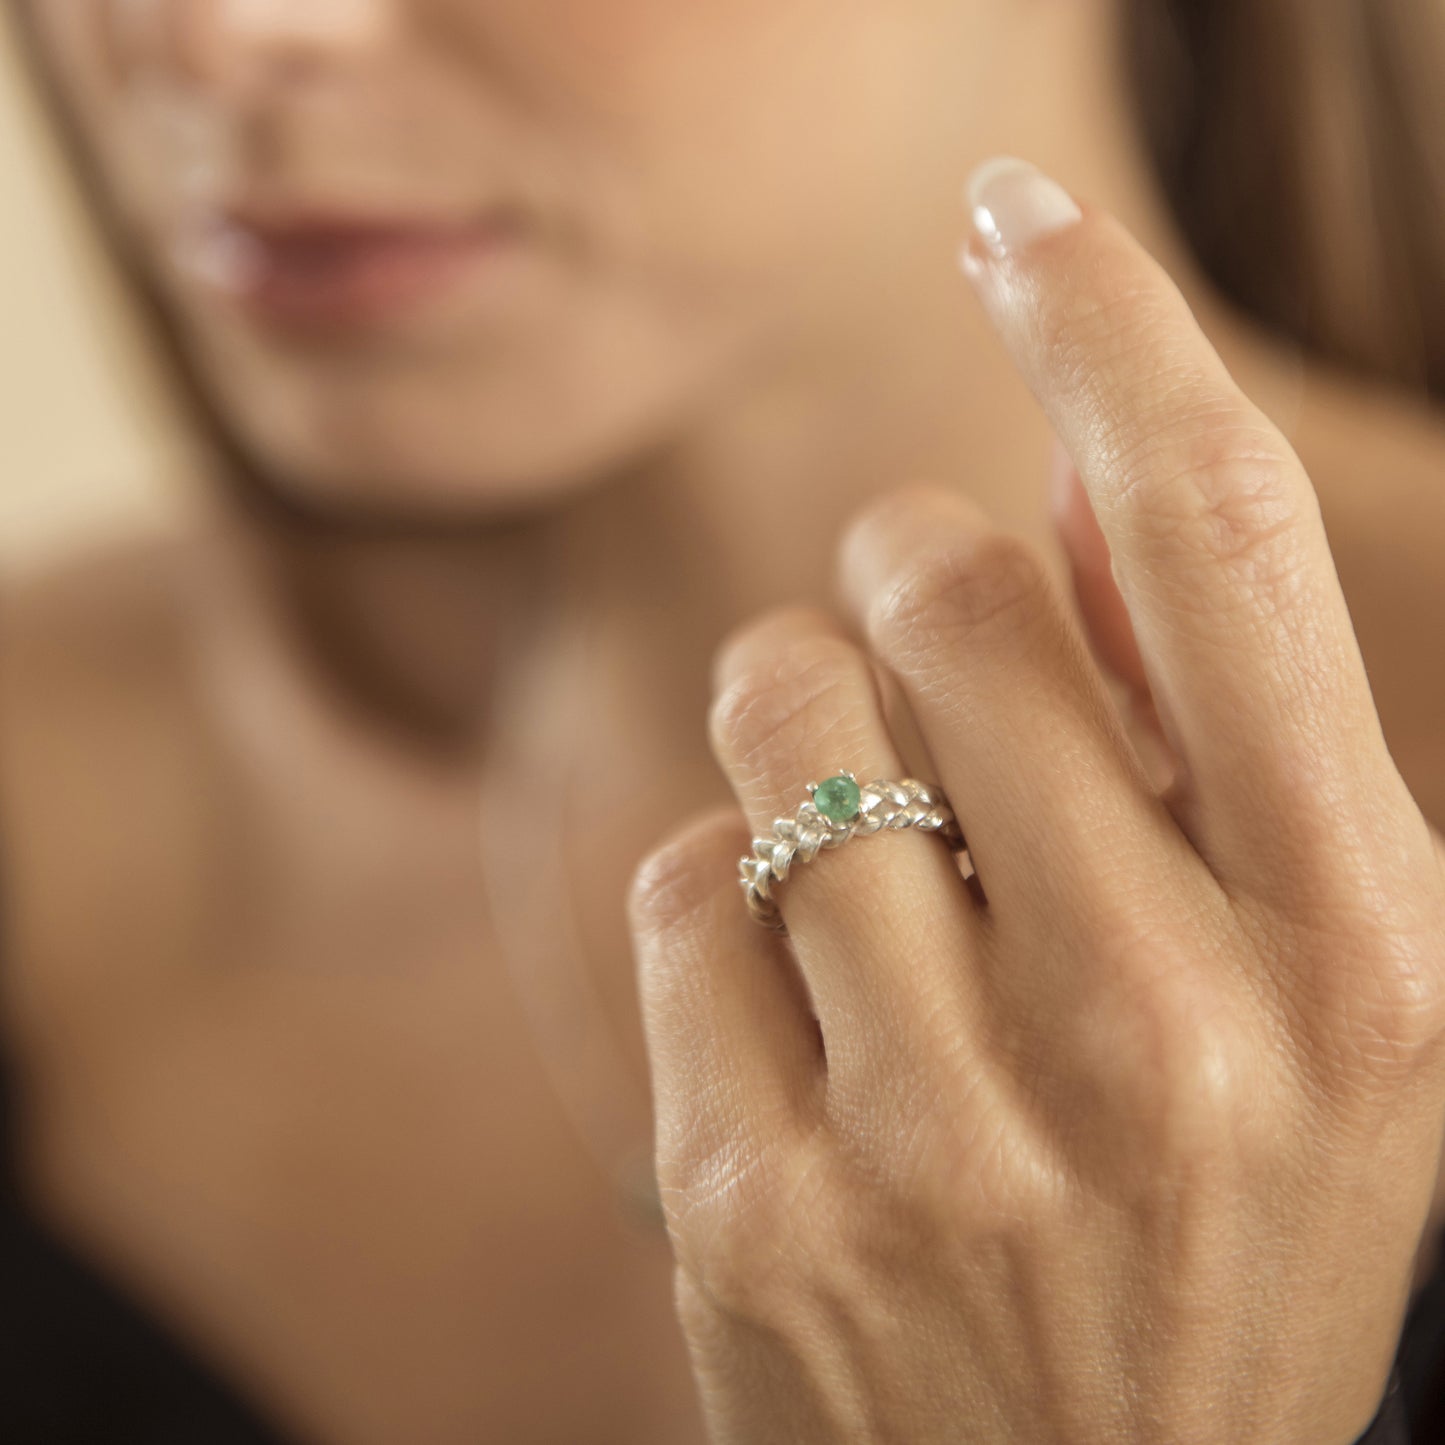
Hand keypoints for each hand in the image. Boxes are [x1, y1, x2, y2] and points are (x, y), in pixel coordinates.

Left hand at [630, 158, 1444, 1443]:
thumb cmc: (1212, 1200)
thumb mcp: (1304, 980)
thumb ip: (1210, 721)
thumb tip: (1070, 478)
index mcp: (1361, 954)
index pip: (1213, 542)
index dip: (1111, 329)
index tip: (1023, 214)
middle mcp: (1168, 1035)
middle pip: (936, 586)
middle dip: (898, 569)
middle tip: (913, 642)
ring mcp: (950, 1135)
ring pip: (774, 716)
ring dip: (795, 723)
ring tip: (869, 850)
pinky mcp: (763, 1204)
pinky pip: (674, 886)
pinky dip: (720, 902)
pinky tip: (803, 1017)